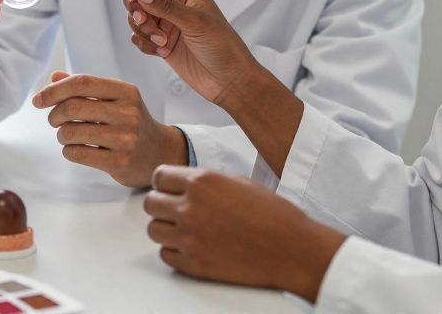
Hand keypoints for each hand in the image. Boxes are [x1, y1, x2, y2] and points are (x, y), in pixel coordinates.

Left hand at [32, 71, 187, 187]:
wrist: (159, 153)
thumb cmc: (130, 123)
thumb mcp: (114, 99)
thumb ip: (85, 88)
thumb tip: (54, 77)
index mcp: (126, 91)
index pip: (82, 83)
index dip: (54, 90)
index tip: (38, 100)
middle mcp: (128, 112)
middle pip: (73, 107)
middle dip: (55, 115)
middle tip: (55, 121)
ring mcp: (125, 138)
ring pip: (71, 132)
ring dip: (61, 135)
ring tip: (68, 136)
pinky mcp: (119, 161)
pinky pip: (77, 153)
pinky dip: (68, 151)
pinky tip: (76, 149)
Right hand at [122, 0, 258, 104]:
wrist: (229, 80)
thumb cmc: (223, 46)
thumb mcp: (195, 22)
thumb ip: (165, 6)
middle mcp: (172, 2)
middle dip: (136, 9)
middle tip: (145, 21)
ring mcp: (166, 22)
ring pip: (136, 17)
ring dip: (143, 30)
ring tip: (162, 42)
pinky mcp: (160, 41)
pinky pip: (138, 37)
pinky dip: (144, 44)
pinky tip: (162, 51)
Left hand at [144, 165, 345, 301]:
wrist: (291, 249)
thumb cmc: (273, 214)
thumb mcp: (239, 181)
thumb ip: (207, 181)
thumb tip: (187, 185)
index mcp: (202, 182)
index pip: (159, 176)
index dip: (165, 182)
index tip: (171, 189)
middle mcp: (190, 208)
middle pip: (150, 203)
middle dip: (162, 204)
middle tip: (176, 209)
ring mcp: (189, 238)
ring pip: (154, 230)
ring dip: (167, 229)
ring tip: (186, 230)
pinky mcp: (193, 264)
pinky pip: (166, 255)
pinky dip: (175, 252)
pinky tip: (193, 247)